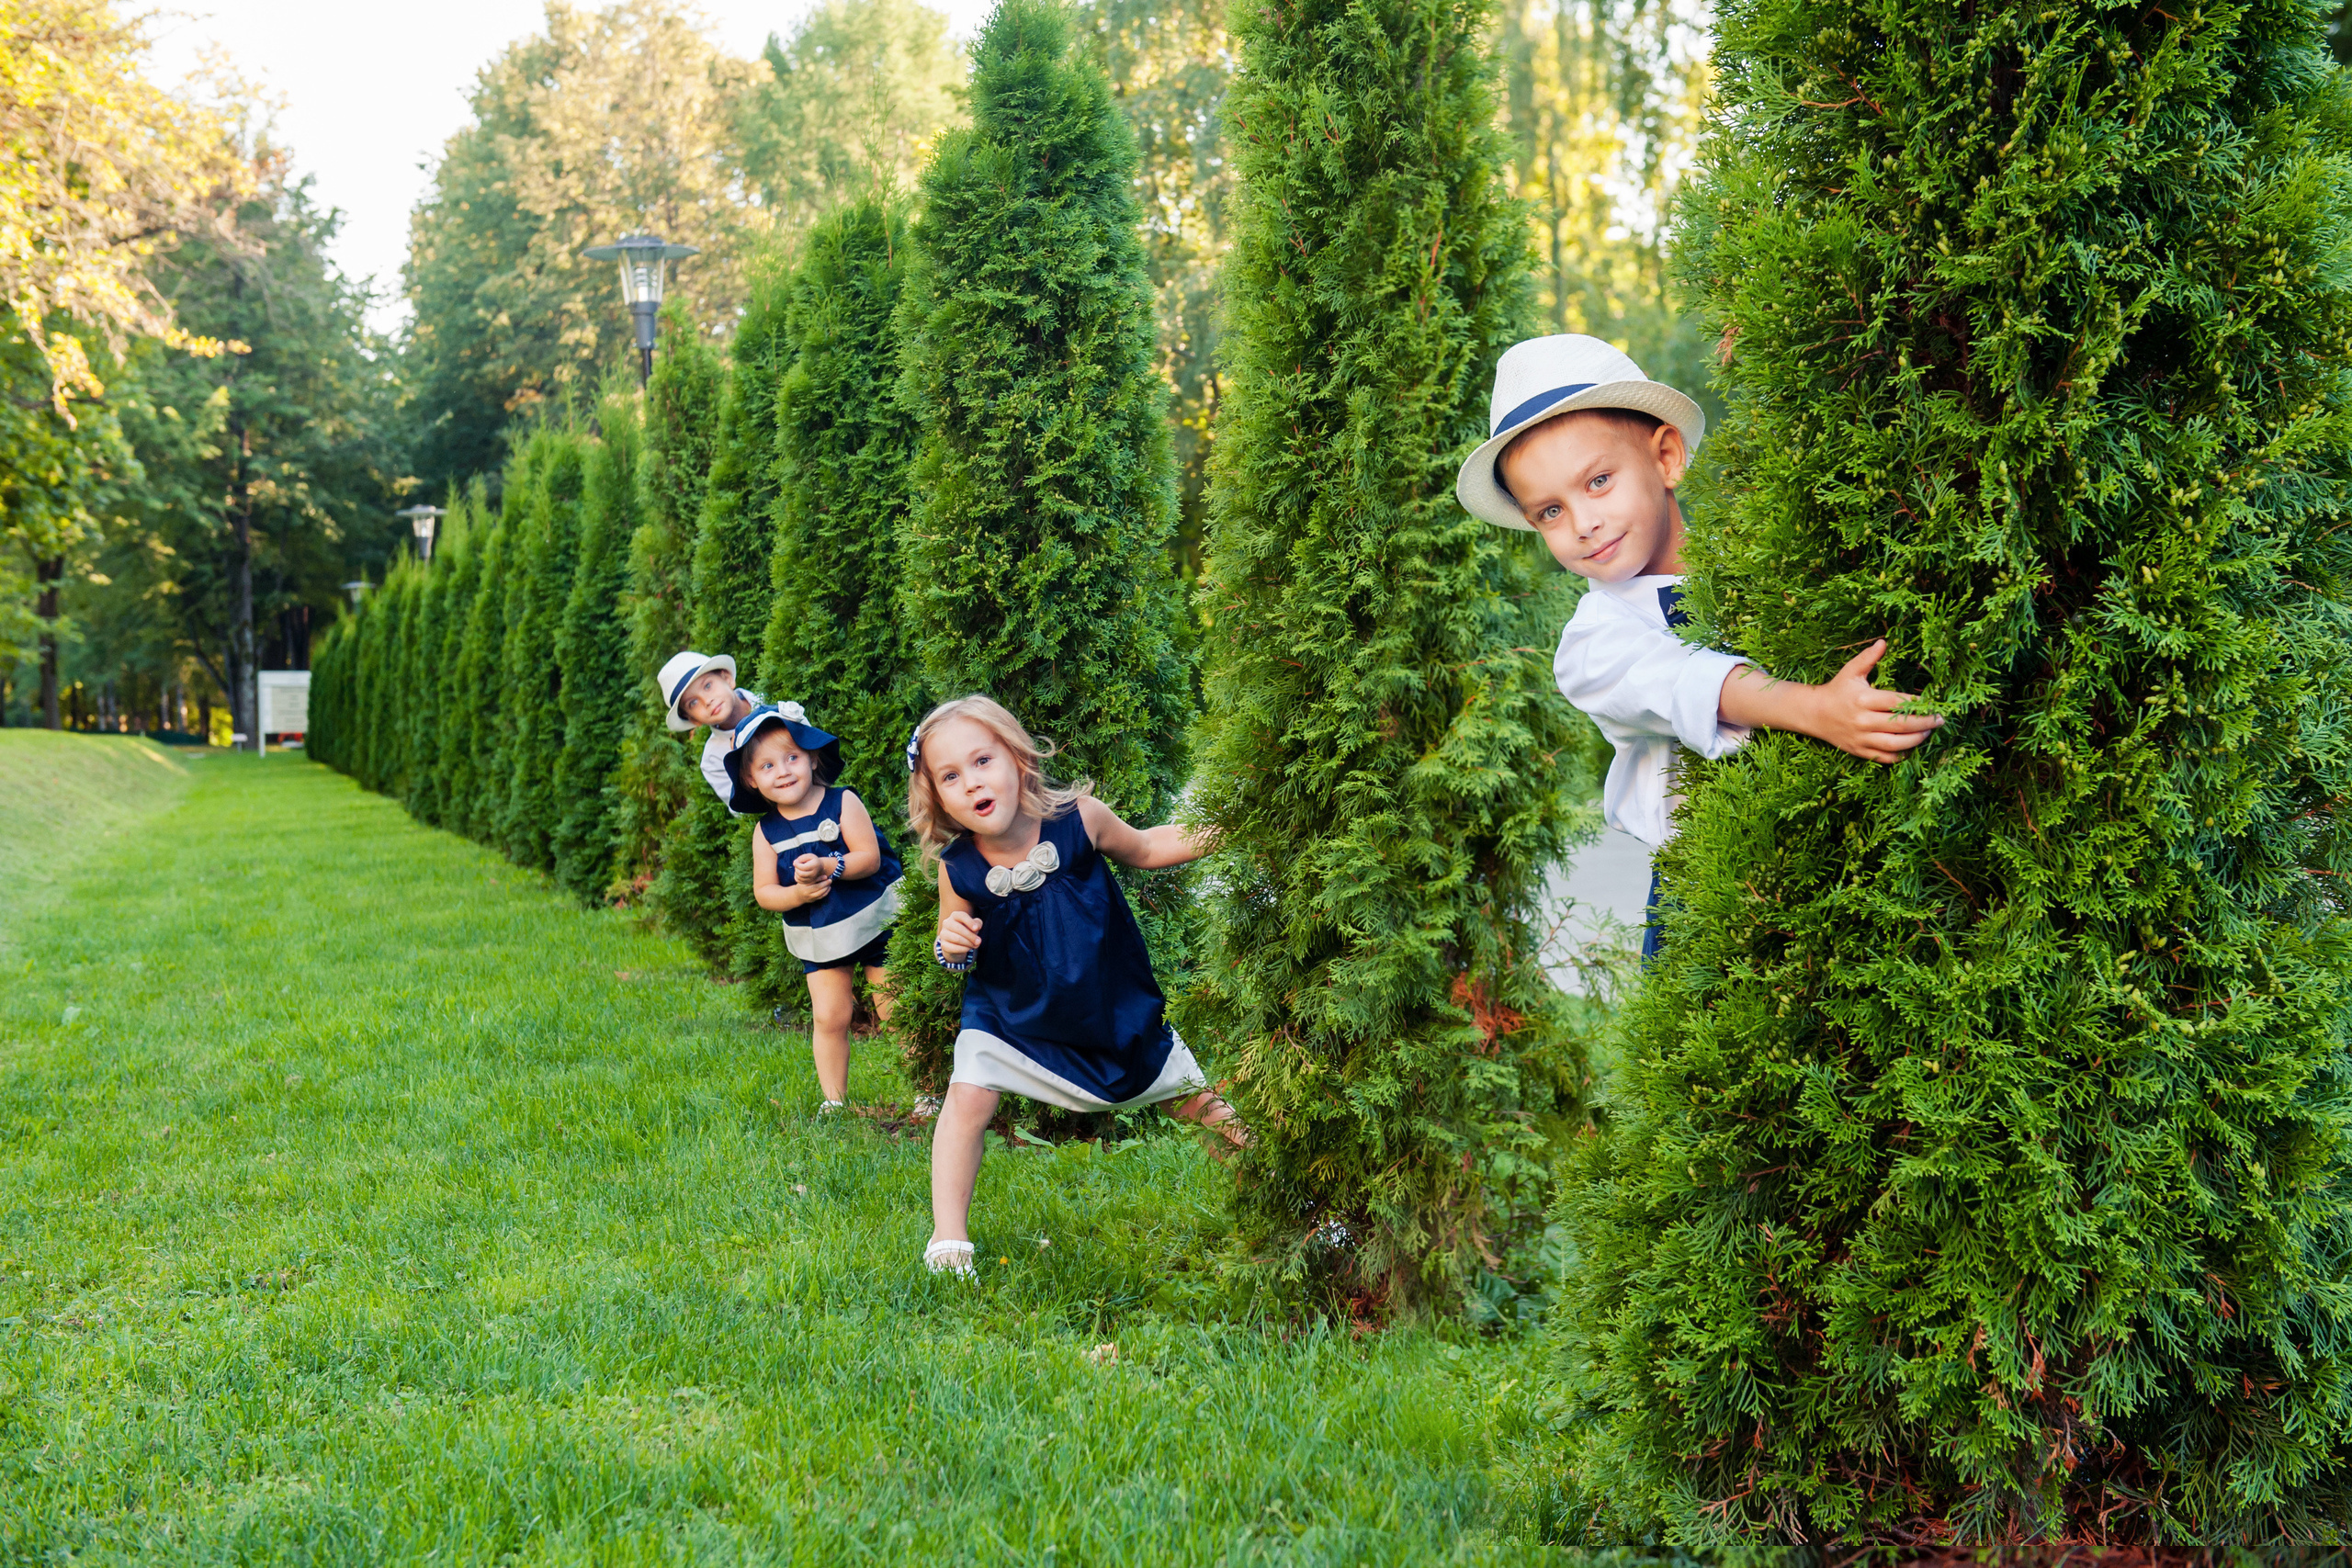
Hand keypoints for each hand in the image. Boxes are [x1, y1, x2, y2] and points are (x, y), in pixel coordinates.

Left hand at [792, 853, 827, 886]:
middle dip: (796, 869)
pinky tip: (798, 872)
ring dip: (796, 872)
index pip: (803, 867)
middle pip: (801, 874)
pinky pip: (798, 881)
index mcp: (814, 866)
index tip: (795, 861)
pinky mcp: (808, 882)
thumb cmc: (812, 860)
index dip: (797, 864)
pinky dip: (796, 876)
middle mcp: (814, 874)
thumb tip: (795, 862)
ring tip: (798, 868)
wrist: (819, 867)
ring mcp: (811, 879)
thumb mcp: (809, 856)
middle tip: (797, 865)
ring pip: (799, 877)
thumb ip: (802, 857)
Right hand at [938, 911, 982, 961]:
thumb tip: (977, 927)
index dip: (969, 922)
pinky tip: (968, 948)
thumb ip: (977, 924)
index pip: (961, 916)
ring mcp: (943, 934)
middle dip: (971, 936)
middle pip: (959, 928)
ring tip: (975, 945)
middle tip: (979, 941)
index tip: (977, 929)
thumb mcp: (974, 926)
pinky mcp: (943, 945)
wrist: (957, 944)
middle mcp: (947, 923)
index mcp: (955, 915)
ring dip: (968, 943)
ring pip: (957, 939)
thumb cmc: (967, 931)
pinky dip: (964, 949)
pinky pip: (954, 948)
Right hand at [1805, 640, 1941, 763]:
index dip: (1918, 704)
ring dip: (1917, 739)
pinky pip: (1886, 758)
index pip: (1898, 702)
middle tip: (1940, 719)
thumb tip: (1883, 642)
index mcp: (1863, 699)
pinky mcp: (1860, 751)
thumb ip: (1868, 658)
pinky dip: (1902, 755)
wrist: (1813, 714)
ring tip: (1928, 732)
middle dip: (1926, 723)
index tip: (1933, 703)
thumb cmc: (1836, 690)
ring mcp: (1861, 738)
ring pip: (1897, 744)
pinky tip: (1911, 746)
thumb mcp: (1850, 671)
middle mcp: (1863, 721)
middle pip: (1902, 725)